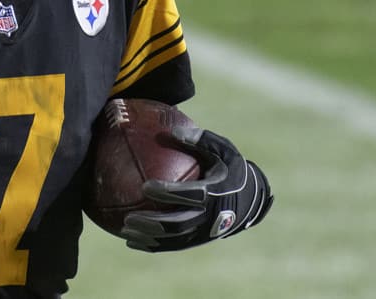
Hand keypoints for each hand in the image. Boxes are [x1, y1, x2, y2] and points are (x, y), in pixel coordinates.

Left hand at [120, 127, 272, 251]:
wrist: (250, 198)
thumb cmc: (231, 168)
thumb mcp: (223, 149)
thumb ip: (200, 140)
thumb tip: (172, 130)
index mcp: (216, 192)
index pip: (190, 195)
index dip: (168, 192)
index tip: (146, 186)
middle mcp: (210, 216)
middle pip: (178, 224)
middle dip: (153, 222)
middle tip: (129, 217)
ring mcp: (204, 231)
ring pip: (174, 239)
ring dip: (148, 237)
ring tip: (125, 231)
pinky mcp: (199, 240)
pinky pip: (173, 245)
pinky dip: (152, 246)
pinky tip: (131, 241)